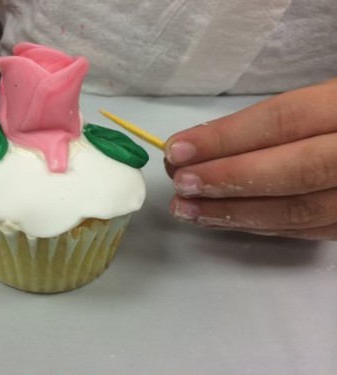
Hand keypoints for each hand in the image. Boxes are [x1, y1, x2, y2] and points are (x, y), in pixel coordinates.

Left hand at [165, 79, 336, 239]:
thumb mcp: (327, 98)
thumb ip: (279, 121)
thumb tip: (204, 143)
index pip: (284, 121)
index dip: (227, 137)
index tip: (178, 149)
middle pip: (293, 172)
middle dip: (228, 180)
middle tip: (180, 186)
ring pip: (300, 211)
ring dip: (235, 213)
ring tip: (188, 210)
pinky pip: (308, 231)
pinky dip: (260, 226)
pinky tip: (224, 220)